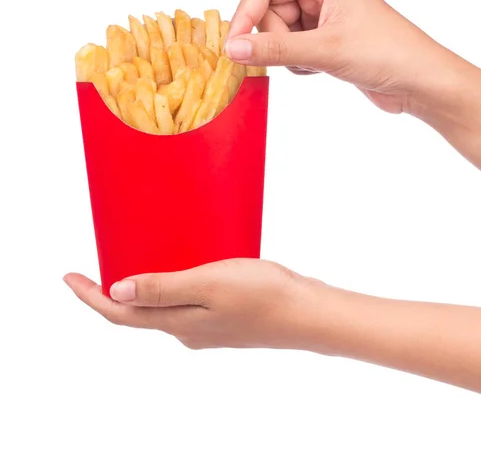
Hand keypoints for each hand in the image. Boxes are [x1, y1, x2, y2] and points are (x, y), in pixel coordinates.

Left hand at [63, 259, 321, 349]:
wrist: (307, 312)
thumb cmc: (262, 296)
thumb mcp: (207, 284)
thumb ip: (161, 289)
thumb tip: (116, 292)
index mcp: (177, 323)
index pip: (119, 313)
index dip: (89, 296)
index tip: (69, 276)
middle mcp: (187, 329)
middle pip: (138, 312)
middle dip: (113, 290)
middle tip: (100, 260)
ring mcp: (207, 325)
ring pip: (163, 306)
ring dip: (144, 285)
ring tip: (138, 256)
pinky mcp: (224, 316)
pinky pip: (186, 300)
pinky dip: (172, 283)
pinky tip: (184, 264)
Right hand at [225, 0, 457, 114]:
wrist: (419, 82)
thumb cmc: (387, 54)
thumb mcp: (326, 50)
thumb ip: (276, 49)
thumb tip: (233, 49)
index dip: (245, 15)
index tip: (234, 47)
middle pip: (268, 11)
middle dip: (272, 39)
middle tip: (295, 57)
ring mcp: (322, 17)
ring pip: (277, 33)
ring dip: (286, 54)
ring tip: (315, 62)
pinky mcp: (324, 40)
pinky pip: (290, 49)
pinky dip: (297, 63)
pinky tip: (320, 69)